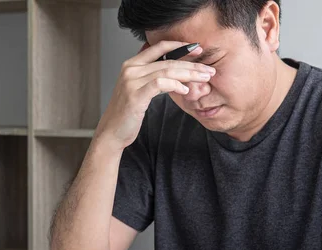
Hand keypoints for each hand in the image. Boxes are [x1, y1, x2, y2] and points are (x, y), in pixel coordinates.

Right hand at [94, 41, 214, 151]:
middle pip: (167, 61)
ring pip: (167, 71)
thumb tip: (176, 73)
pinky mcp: (135, 95)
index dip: (180, 46)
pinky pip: (160, 84)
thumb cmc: (127, 113)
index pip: (159, 47)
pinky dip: (175, 85)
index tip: (197, 49)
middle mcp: (130, 69)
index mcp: (132, 64)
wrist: (112, 132)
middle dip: (191, 64)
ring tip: (204, 78)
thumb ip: (152, 77)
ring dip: (189, 74)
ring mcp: (132, 81)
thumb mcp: (139, 90)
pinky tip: (185, 90)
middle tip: (209, 69)